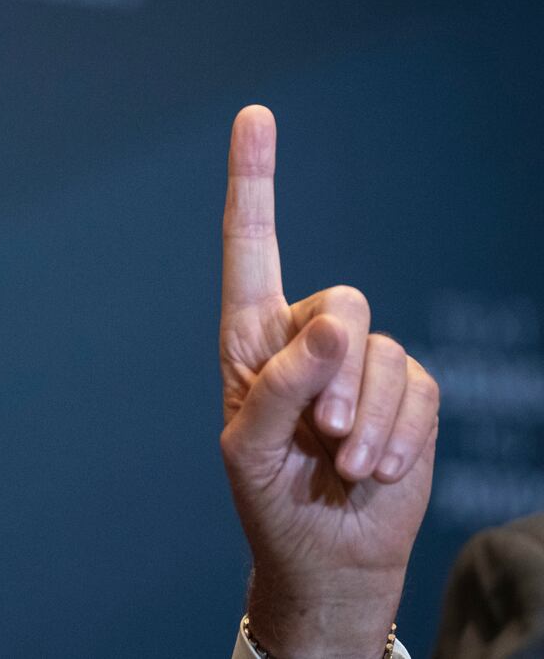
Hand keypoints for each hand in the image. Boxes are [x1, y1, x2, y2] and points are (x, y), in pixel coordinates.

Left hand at [218, 106, 438, 658]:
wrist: (325, 552)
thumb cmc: (269, 494)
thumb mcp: (248, 446)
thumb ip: (280, 382)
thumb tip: (340, 321)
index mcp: (250, 337)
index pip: (250, 245)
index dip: (254, 180)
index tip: (254, 115)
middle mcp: (307, 336)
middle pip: (342, 300)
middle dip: (336, 374)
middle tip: (321, 435)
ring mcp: (363, 363)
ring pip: (382, 352)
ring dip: (365, 420)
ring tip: (341, 464)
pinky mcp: (409, 392)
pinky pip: (418, 391)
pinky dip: (399, 436)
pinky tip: (375, 471)